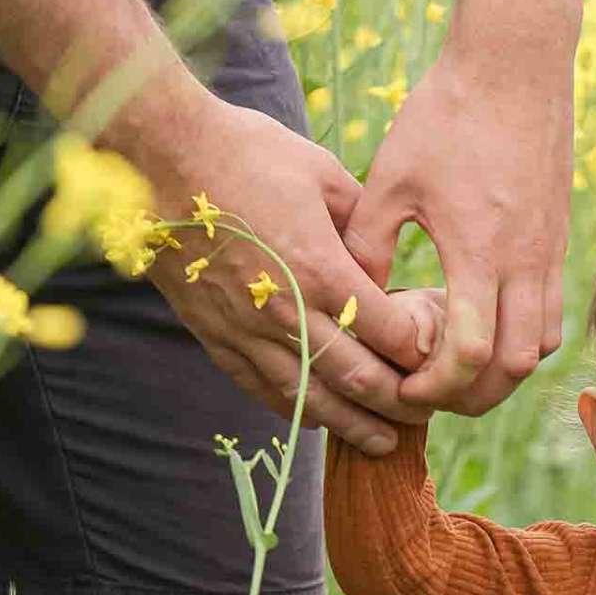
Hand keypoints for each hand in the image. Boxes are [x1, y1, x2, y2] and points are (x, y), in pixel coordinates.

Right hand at [134, 95, 433, 454]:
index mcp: (321, 268)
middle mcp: (287, 311)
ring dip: (353, 426)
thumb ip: (362, 221)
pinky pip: (263, 390)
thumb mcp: (321, 172)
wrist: (158, 154)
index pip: (389, 334)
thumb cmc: (243, 152)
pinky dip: (298, 411)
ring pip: (312, 399)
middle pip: (358, 379)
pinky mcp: (217, 337)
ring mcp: (248, 331)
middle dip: (398, 404)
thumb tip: (387, 256)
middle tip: (423, 414)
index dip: (420, 354)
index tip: (437, 359)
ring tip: (383, 442)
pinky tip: (322, 420)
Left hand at [347, 41, 572, 415]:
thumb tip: (351, 299)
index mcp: (479, 251)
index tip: (405, 385)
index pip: (470, 353)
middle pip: (514, 368)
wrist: (516, 61)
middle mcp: (524, 262)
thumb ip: (368, 244)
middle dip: (473, 396)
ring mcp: (548, 254)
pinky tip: (487, 326)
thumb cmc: (446, 113)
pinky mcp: (557, 242)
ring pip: (542, 347)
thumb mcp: (390, 176)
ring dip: (504, 371)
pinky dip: (523, 339)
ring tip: (461, 368)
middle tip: (432, 393)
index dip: (437, 385)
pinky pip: (551, 314)